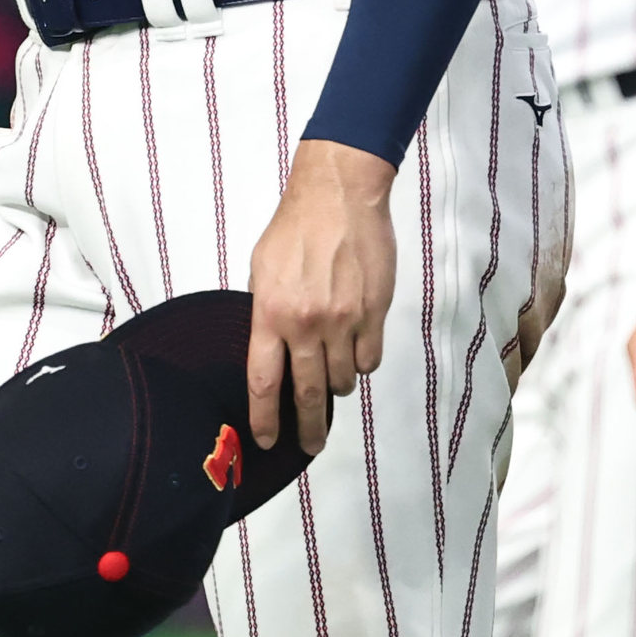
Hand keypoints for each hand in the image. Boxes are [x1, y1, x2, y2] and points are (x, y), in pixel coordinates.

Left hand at [247, 139, 395, 455]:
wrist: (339, 193)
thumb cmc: (296, 225)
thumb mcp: (261, 266)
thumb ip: (264, 311)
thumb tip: (270, 348)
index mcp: (270, 312)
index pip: (264, 383)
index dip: (265, 419)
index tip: (267, 440)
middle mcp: (306, 323)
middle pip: (307, 394)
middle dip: (308, 427)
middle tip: (310, 443)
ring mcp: (343, 321)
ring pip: (342, 379)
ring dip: (336, 382)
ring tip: (333, 368)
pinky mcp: (374, 313)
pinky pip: (370, 360)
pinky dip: (362, 360)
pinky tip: (355, 345)